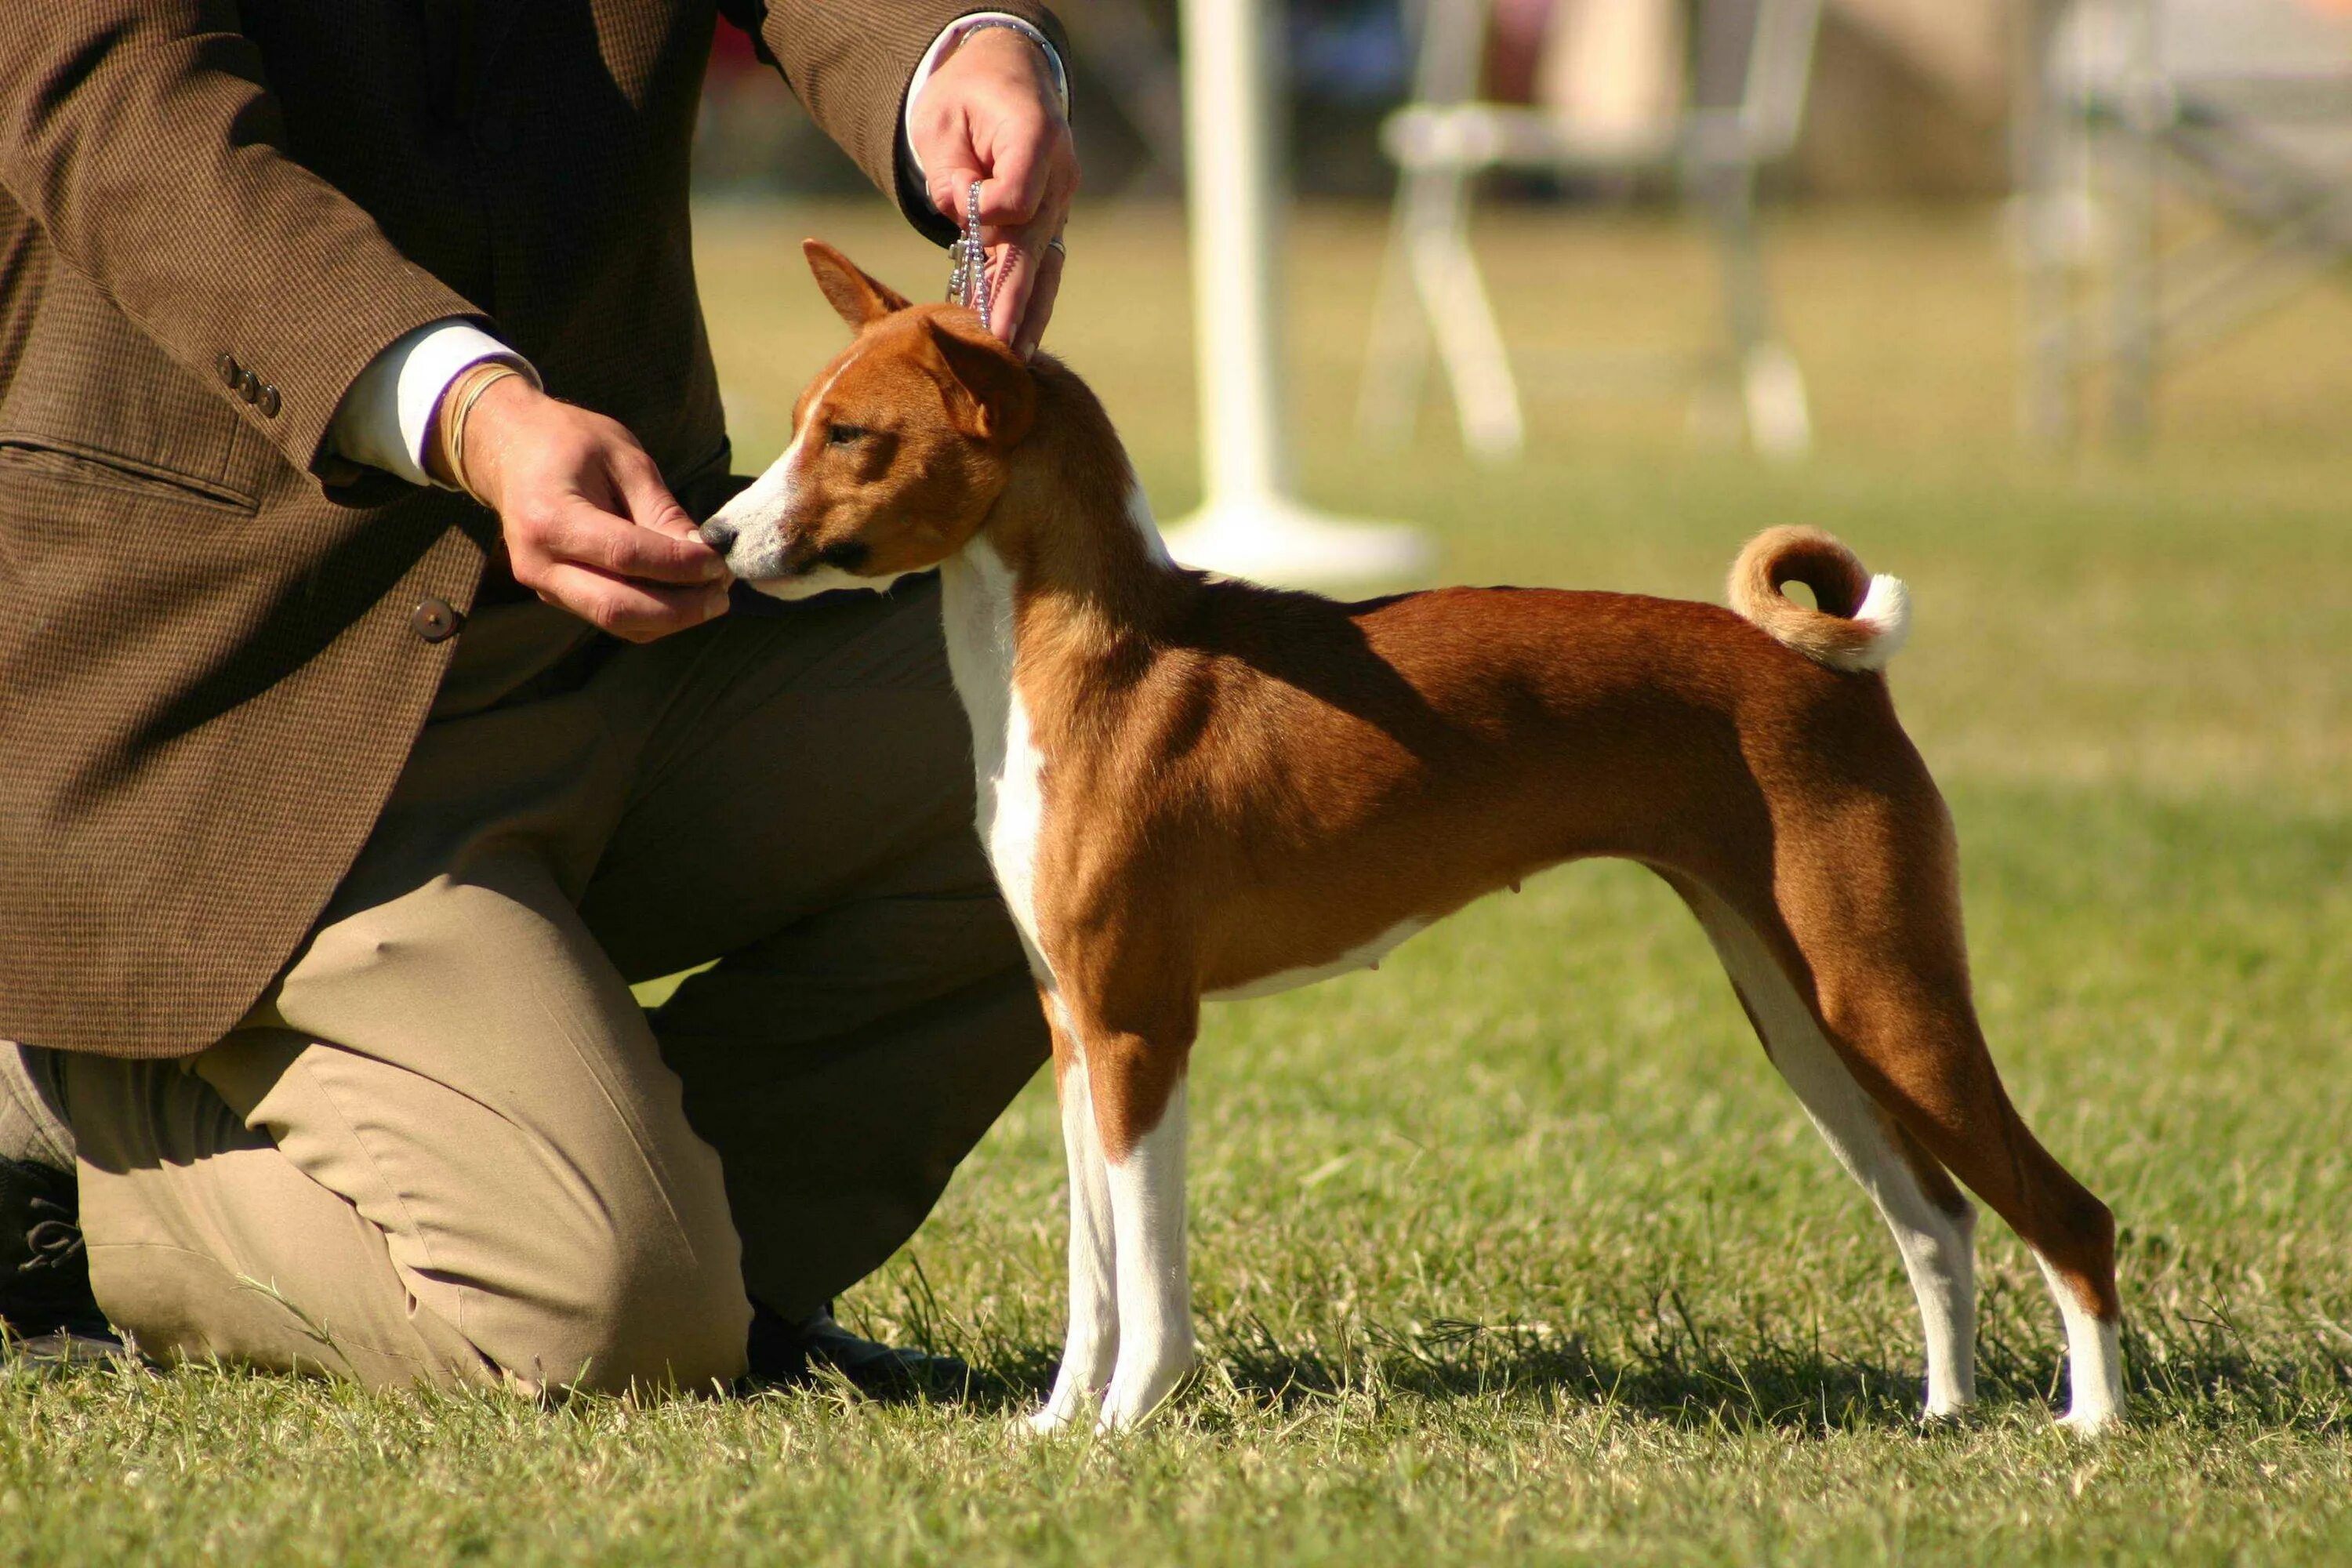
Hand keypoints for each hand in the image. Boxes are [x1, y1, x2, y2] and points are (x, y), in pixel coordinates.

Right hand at [446, 374, 730, 641]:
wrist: (510, 450)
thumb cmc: (570, 442)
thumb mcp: (623, 458)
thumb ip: (661, 510)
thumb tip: (704, 554)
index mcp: (549, 518)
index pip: (624, 557)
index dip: (678, 566)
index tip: (719, 562)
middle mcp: (539, 563)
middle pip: (617, 608)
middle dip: (680, 609)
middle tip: (722, 594)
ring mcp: (543, 585)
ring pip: (617, 623)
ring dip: (671, 618)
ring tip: (710, 594)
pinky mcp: (556, 596)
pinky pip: (610, 618)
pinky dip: (652, 615)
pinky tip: (682, 594)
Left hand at [908, 24, 1078, 357]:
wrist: (1007, 78)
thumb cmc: (967, 95)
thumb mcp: (943, 119)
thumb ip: (949, 170)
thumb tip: (961, 214)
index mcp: (1036, 135)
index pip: (1016, 195)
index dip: (985, 209)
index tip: (960, 204)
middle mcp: (1058, 176)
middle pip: (1033, 245)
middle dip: (1014, 298)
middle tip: (1001, 345)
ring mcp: (1059, 205)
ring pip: (1045, 267)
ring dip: (1027, 314)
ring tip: (1014, 359)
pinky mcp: (1050, 224)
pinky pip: (1041, 270)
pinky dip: (1029, 305)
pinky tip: (1020, 345)